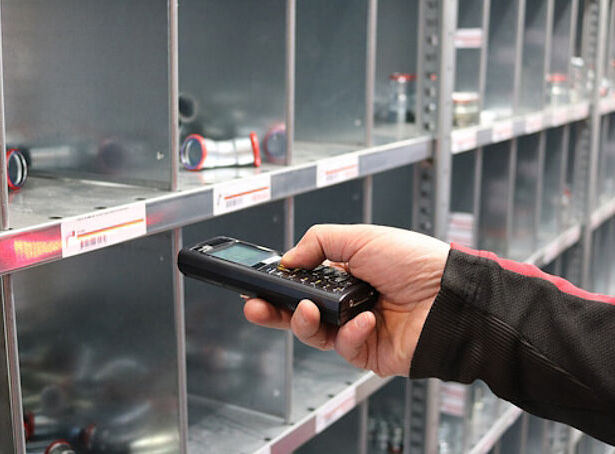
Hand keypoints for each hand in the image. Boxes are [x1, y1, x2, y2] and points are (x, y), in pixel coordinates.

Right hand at [244, 224, 448, 376]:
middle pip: (300, 310)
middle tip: (255, 306)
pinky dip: (350, 334)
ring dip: (305, 322)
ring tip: (309, 310)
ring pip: (315, 333)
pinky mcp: (369, 352)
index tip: (257, 285)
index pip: (302, 281)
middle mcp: (349, 301)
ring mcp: (357, 328)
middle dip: (275, 310)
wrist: (452, 297)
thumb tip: (288, 258)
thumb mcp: (363, 238)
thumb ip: (319, 242)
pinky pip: (344, 348)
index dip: (279, 284)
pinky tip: (365, 320)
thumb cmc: (418, 263)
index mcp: (346, 272)